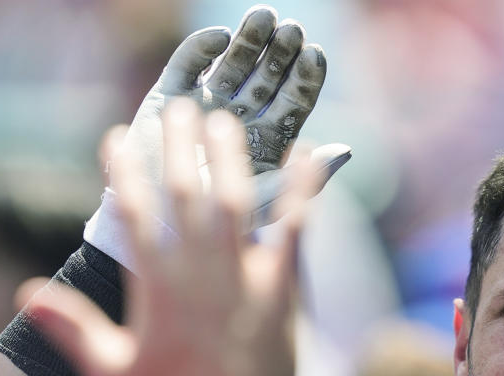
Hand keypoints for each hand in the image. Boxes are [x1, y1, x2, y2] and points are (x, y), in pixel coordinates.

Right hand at [26, 98, 315, 375]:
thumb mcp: (112, 372)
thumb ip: (73, 328)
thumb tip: (28, 293)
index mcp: (158, 286)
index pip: (134, 212)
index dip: (123, 170)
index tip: (118, 137)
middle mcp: (201, 271)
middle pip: (186, 192)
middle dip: (178, 145)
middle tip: (176, 107)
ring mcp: (245, 275)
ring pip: (235, 200)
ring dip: (228, 155)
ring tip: (223, 119)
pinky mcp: (282, 285)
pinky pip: (295, 227)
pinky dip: (302, 189)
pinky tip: (310, 154)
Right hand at [86, 5, 349, 270]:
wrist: (158, 227)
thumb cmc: (218, 223)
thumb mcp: (268, 200)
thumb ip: (306, 178)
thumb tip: (346, 152)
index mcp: (269, 140)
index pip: (294, 101)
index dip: (305, 77)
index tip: (315, 55)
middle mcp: (241, 117)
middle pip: (267, 76)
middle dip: (280, 52)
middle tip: (293, 29)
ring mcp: (207, 104)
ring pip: (233, 64)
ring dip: (248, 40)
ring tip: (264, 18)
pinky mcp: (170, 97)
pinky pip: (189, 64)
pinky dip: (202, 48)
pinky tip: (221, 38)